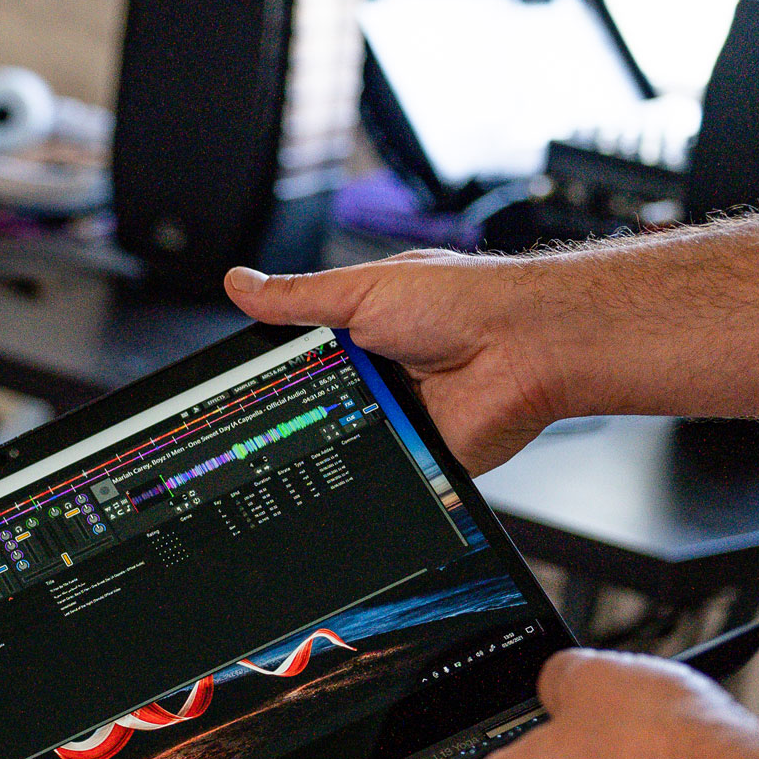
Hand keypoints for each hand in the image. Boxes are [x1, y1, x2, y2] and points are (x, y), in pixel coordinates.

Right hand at [226, 253, 558, 472]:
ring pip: (336, 444)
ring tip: (317, 428)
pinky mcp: (416, 456)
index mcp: (359, 334)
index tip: (232, 386)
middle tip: (263, 416)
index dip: (264, 374)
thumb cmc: (465, 302)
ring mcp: (394, 419)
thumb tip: (240, 284)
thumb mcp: (363, 289)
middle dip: (288, 413)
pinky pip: (376, 475)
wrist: (527, 344)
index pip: (295, 361)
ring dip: (325, 442)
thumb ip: (298, 297)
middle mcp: (375, 378)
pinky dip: (362, 474)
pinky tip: (351, 460)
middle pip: (308, 406)